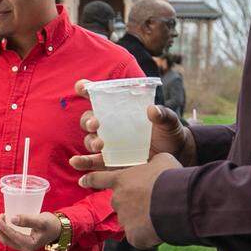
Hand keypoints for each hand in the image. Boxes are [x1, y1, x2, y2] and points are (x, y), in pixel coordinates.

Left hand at [0, 212, 59, 250]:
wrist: (58, 228)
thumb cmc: (51, 224)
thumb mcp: (40, 220)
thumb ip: (27, 220)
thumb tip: (12, 218)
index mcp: (29, 245)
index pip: (13, 236)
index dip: (4, 228)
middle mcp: (24, 248)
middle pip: (6, 240)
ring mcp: (22, 246)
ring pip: (6, 239)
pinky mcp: (21, 241)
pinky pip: (9, 237)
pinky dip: (4, 230)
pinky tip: (2, 221)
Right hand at [68, 79, 196, 172]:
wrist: (174, 158)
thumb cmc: (169, 134)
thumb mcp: (169, 122)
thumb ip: (163, 115)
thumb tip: (152, 110)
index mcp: (121, 110)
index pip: (99, 96)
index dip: (86, 89)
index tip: (82, 87)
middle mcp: (110, 126)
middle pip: (89, 119)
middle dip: (88, 120)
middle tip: (97, 124)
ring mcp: (109, 144)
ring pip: (90, 140)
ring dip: (90, 141)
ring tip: (99, 145)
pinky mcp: (110, 162)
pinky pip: (92, 162)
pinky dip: (83, 162)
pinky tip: (76, 162)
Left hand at [79, 153, 180, 247]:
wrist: (177, 201)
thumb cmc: (169, 177)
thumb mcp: (162, 160)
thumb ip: (151, 163)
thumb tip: (155, 164)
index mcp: (120, 181)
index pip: (98, 179)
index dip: (90, 180)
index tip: (82, 181)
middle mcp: (117, 200)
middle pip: (120, 204)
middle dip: (132, 205)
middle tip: (151, 204)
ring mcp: (123, 219)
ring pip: (130, 221)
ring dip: (141, 220)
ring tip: (159, 215)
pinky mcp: (133, 236)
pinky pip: (139, 237)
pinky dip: (148, 236)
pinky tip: (159, 228)